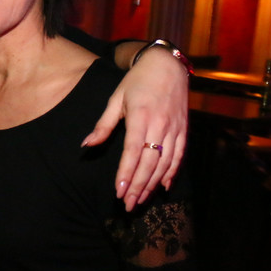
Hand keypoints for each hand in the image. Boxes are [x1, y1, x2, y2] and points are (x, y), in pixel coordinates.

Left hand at [83, 47, 187, 209]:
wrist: (167, 65)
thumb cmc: (137, 82)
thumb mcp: (116, 99)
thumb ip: (103, 125)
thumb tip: (86, 146)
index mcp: (141, 116)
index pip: (133, 151)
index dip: (126, 173)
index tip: (119, 191)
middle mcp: (160, 124)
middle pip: (150, 162)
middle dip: (138, 186)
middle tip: (128, 205)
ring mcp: (175, 128)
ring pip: (165, 163)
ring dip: (153, 184)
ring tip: (141, 200)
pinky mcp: (184, 130)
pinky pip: (180, 156)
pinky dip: (172, 173)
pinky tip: (164, 187)